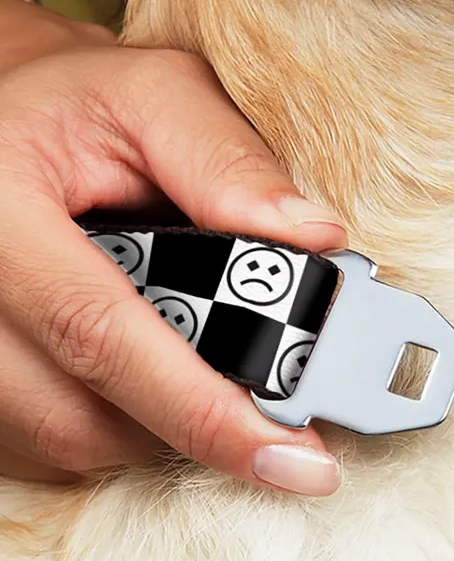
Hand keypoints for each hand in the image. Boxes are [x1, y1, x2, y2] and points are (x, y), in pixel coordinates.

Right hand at [0, 0, 346, 493]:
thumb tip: (316, 241)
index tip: (297, 462)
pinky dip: (126, 426)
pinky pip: (54, 443)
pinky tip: (156, 380)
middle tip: (283, 429)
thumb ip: (229, 162)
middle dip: (198, 430)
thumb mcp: (154, 98)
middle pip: (83, 417)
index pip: (101, 336)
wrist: (5, 125)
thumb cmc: (79, 108)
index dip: (205, 412)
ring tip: (212, 376)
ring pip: (72, 441)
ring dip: (163, 429)